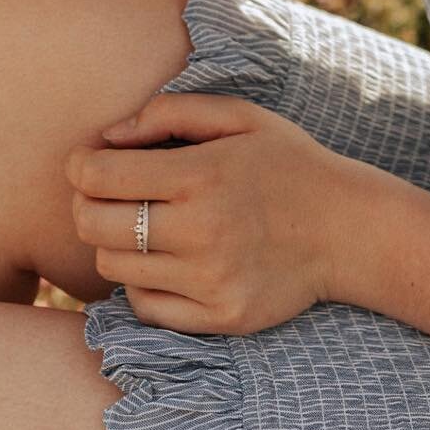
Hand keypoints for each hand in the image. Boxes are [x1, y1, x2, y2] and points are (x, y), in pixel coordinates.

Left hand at [65, 90, 363, 335]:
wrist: (349, 228)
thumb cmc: (289, 163)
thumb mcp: (241, 117)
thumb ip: (171, 112)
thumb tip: (108, 135)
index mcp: (201, 176)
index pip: (100, 176)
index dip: (80, 166)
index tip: (87, 162)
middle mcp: (200, 231)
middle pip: (94, 225)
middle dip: (86, 204)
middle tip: (103, 193)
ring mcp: (208, 280)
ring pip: (115, 267)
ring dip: (114, 242)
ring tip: (142, 224)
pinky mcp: (218, 317)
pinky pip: (144, 307)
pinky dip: (142, 282)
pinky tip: (165, 260)